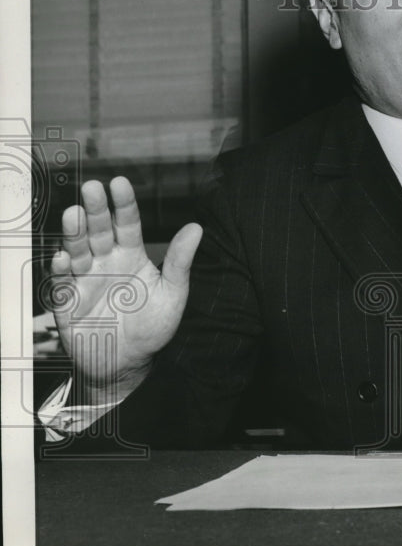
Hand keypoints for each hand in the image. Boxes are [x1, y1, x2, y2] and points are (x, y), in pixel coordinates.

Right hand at [50, 177, 201, 402]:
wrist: (127, 363)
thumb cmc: (152, 326)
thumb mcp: (172, 293)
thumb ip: (179, 261)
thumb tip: (197, 227)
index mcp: (131, 255)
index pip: (127, 223)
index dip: (123, 204)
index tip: (119, 182)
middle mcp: (105, 261)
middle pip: (99, 230)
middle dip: (95, 209)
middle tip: (91, 188)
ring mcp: (84, 278)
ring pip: (77, 249)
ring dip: (74, 233)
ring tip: (74, 215)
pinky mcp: (67, 300)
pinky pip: (62, 281)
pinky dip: (60, 268)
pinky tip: (64, 256)